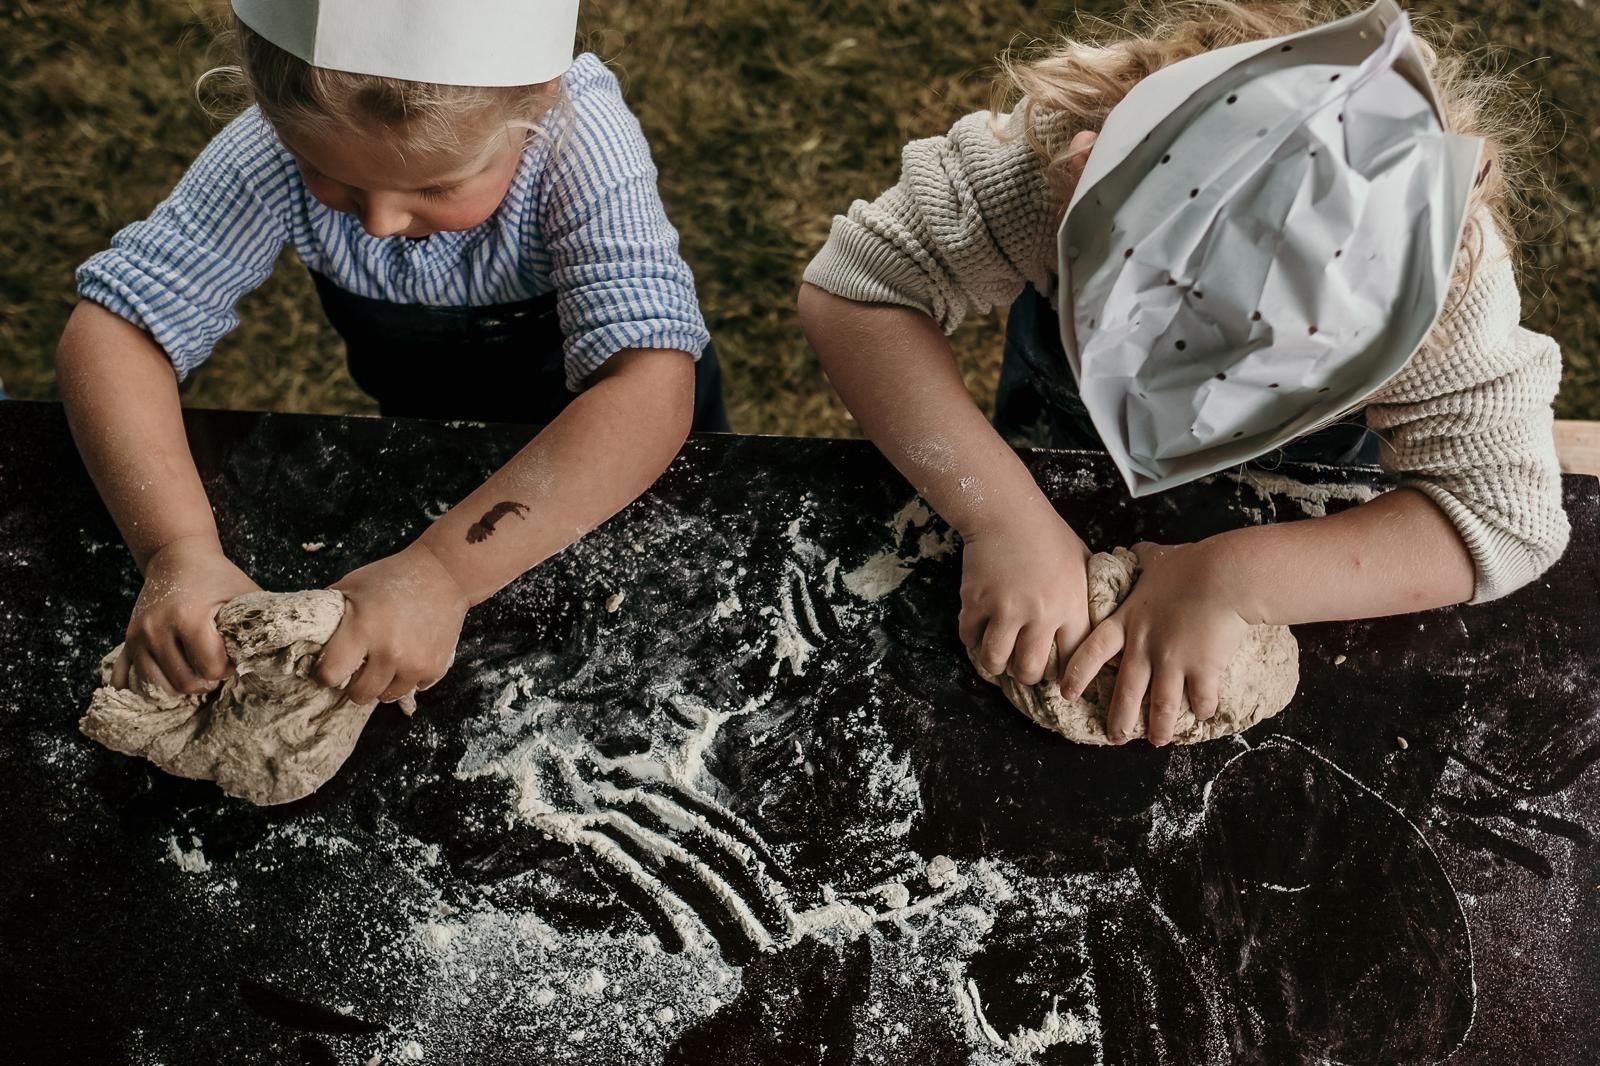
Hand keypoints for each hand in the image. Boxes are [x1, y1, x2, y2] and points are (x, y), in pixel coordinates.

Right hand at [113, 534, 259, 694]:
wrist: (177, 557)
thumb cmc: (217, 577)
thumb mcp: (244, 595)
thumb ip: (260, 626)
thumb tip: (279, 657)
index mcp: (187, 617)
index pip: (211, 668)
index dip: (229, 667)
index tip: (234, 655)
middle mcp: (156, 629)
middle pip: (184, 683)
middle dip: (207, 681)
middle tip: (217, 665)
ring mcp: (137, 637)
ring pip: (158, 687)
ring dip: (181, 685)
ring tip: (196, 669)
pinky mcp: (127, 641)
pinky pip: (125, 679)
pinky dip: (145, 687)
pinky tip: (166, 678)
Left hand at [317, 542, 468, 704]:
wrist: (444, 574)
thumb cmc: (392, 576)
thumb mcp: (352, 586)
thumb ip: (331, 614)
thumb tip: (309, 641)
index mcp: (362, 629)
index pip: (330, 674)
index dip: (324, 674)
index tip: (327, 669)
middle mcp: (389, 651)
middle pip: (359, 694)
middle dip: (354, 685)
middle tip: (357, 670)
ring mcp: (414, 663)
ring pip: (387, 696)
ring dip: (382, 684)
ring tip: (384, 662)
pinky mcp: (436, 668)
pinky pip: (414, 689)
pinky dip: (409, 678)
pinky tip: (408, 657)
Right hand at [959, 506, 1092, 686]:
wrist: (1007, 512)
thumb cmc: (1049, 534)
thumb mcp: (1082, 563)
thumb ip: (1088, 595)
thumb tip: (1097, 622)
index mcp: (1071, 606)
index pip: (1073, 659)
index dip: (1065, 673)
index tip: (1058, 675)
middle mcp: (1039, 614)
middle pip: (1030, 670)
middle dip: (1026, 675)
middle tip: (1022, 667)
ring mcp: (1004, 609)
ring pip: (995, 661)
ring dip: (996, 664)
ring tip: (998, 657)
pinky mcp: (975, 602)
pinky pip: (969, 639)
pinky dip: (972, 642)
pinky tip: (979, 635)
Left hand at [1061, 541, 1249, 745]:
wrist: (1224, 576)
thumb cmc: (1191, 564)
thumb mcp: (1158, 558)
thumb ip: (1143, 558)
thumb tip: (1137, 549)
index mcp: (1128, 622)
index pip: (1092, 651)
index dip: (1077, 673)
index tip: (1066, 692)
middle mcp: (1145, 648)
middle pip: (1125, 692)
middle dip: (1118, 719)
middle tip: (1114, 737)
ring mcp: (1172, 663)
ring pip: (1160, 706)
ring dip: (1158, 728)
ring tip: (1156, 741)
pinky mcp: (1201, 671)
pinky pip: (1199, 699)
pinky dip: (1201, 709)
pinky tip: (1202, 716)